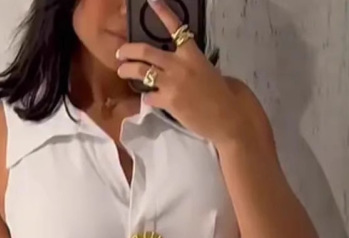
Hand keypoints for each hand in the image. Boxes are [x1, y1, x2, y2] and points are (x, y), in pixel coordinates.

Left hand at [116, 0, 244, 145]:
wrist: (227, 116)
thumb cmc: (223, 94)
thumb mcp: (208, 71)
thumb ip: (192, 65)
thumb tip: (183, 68)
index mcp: (192, 54)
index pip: (176, 28)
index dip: (163, 13)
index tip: (152, 1)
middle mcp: (179, 64)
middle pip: (146, 51)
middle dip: (129, 50)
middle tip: (121, 52)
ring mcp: (172, 83)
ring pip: (142, 72)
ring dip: (127, 70)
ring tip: (122, 71)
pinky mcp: (168, 101)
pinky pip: (149, 97)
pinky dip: (147, 98)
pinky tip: (148, 99)